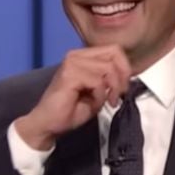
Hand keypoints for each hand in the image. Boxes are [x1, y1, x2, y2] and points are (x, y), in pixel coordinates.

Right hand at [14, 46, 131, 149]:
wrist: (48, 124)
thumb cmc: (70, 110)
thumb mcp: (97, 92)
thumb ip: (109, 79)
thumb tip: (126, 75)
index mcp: (83, 56)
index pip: (114, 49)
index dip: (125, 67)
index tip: (123, 87)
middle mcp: (76, 55)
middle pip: (114, 53)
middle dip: (122, 76)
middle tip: (118, 95)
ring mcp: (72, 63)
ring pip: (108, 67)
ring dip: (112, 88)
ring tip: (107, 102)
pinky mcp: (69, 74)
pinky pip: (98, 81)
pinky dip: (100, 95)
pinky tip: (94, 103)